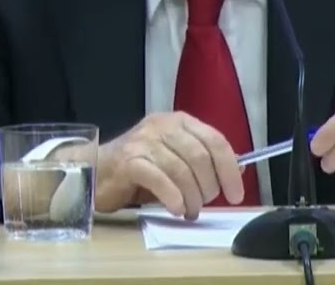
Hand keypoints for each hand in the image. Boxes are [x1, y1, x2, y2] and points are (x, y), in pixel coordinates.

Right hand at [94, 112, 244, 218]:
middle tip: (204, 205)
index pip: (215, 140)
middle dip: (209, 187)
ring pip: (181, 170)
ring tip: (189, 211)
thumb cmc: (138, 169)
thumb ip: (204, 161)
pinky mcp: (128, 161)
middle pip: (200, 157)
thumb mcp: (175, 160)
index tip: (236, 194)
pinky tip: (176, 209)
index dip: (229, 169)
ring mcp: (144, 142)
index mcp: (179, 122)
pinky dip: (173, 197)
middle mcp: (163, 126)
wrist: (95, 171)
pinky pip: (160, 179)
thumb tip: (239, 168)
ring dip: (191, 197)